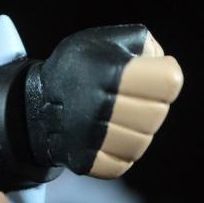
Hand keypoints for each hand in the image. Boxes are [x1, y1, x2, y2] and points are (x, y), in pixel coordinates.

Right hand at [25, 25, 182, 178]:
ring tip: (114, 118)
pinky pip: (122, 162)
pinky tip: (103, 138)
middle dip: (148, 105)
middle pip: (157, 114)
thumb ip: (141, 44)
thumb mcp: (105, 40)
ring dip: (133, 131)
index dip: (162, 78)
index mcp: (109, 72)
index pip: (169, 82)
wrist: (34, 103)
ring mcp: (90, 136)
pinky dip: (117, 152)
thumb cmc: (77, 68)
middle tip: (127, 99)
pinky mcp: (85, 161)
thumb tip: (159, 61)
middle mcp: (98, 105)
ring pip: (141, 141)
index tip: (146, 77)